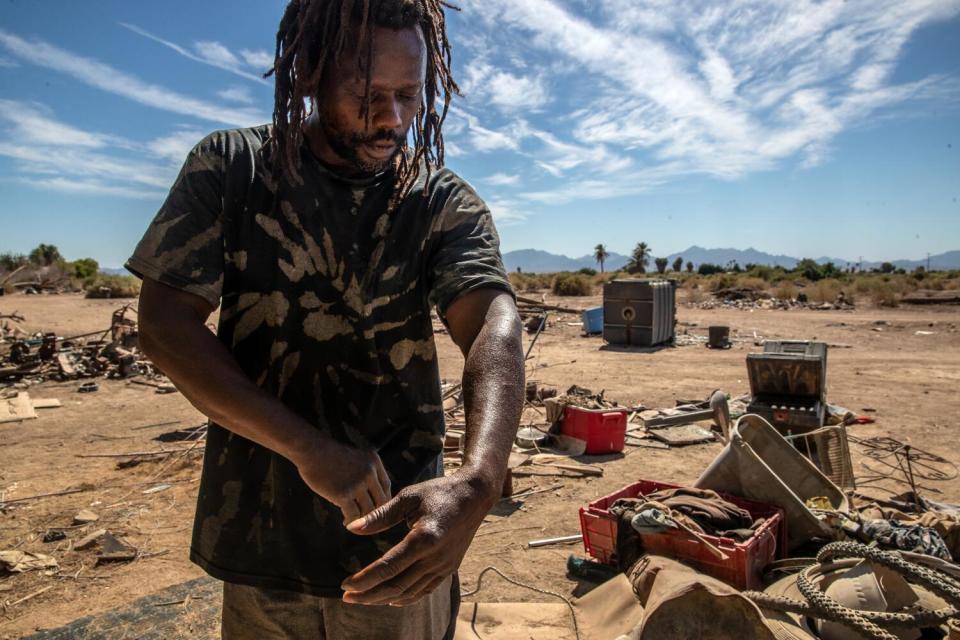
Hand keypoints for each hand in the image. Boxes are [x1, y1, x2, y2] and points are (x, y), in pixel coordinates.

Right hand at [293, 436, 391, 524]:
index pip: (386, 487)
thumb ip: (366, 472)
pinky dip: (351, 521)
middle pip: (381, 500)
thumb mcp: (356, 457)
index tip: (375, 509)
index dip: (382, 501)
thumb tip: (370, 496)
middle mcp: (370, 472)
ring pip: (369, 510)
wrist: (311, 450)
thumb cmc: (329, 455)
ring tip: (354, 522)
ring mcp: (358, 483)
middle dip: (374, 513)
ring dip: (362, 519)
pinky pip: (354, 515)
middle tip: (367, 521)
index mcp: (374, 461)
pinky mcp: (344, 494)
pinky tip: (345, 522)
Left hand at [340, 471, 497, 605]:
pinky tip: (391, 599)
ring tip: (362, 598)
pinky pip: (425, 590)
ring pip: (410, 592)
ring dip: (383, 598)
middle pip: (397, 586)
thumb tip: (351, 528)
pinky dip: (406, 598)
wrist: (475, 495)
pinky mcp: (450, 567)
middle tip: (346, 597)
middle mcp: (435, 556)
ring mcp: (444, 565)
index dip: (364, 579)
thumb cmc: (439, 491)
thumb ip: (380, 515)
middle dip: (368, 595)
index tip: (344, 584)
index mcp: (424, 538)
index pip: (388, 567)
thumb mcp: (408, 497)